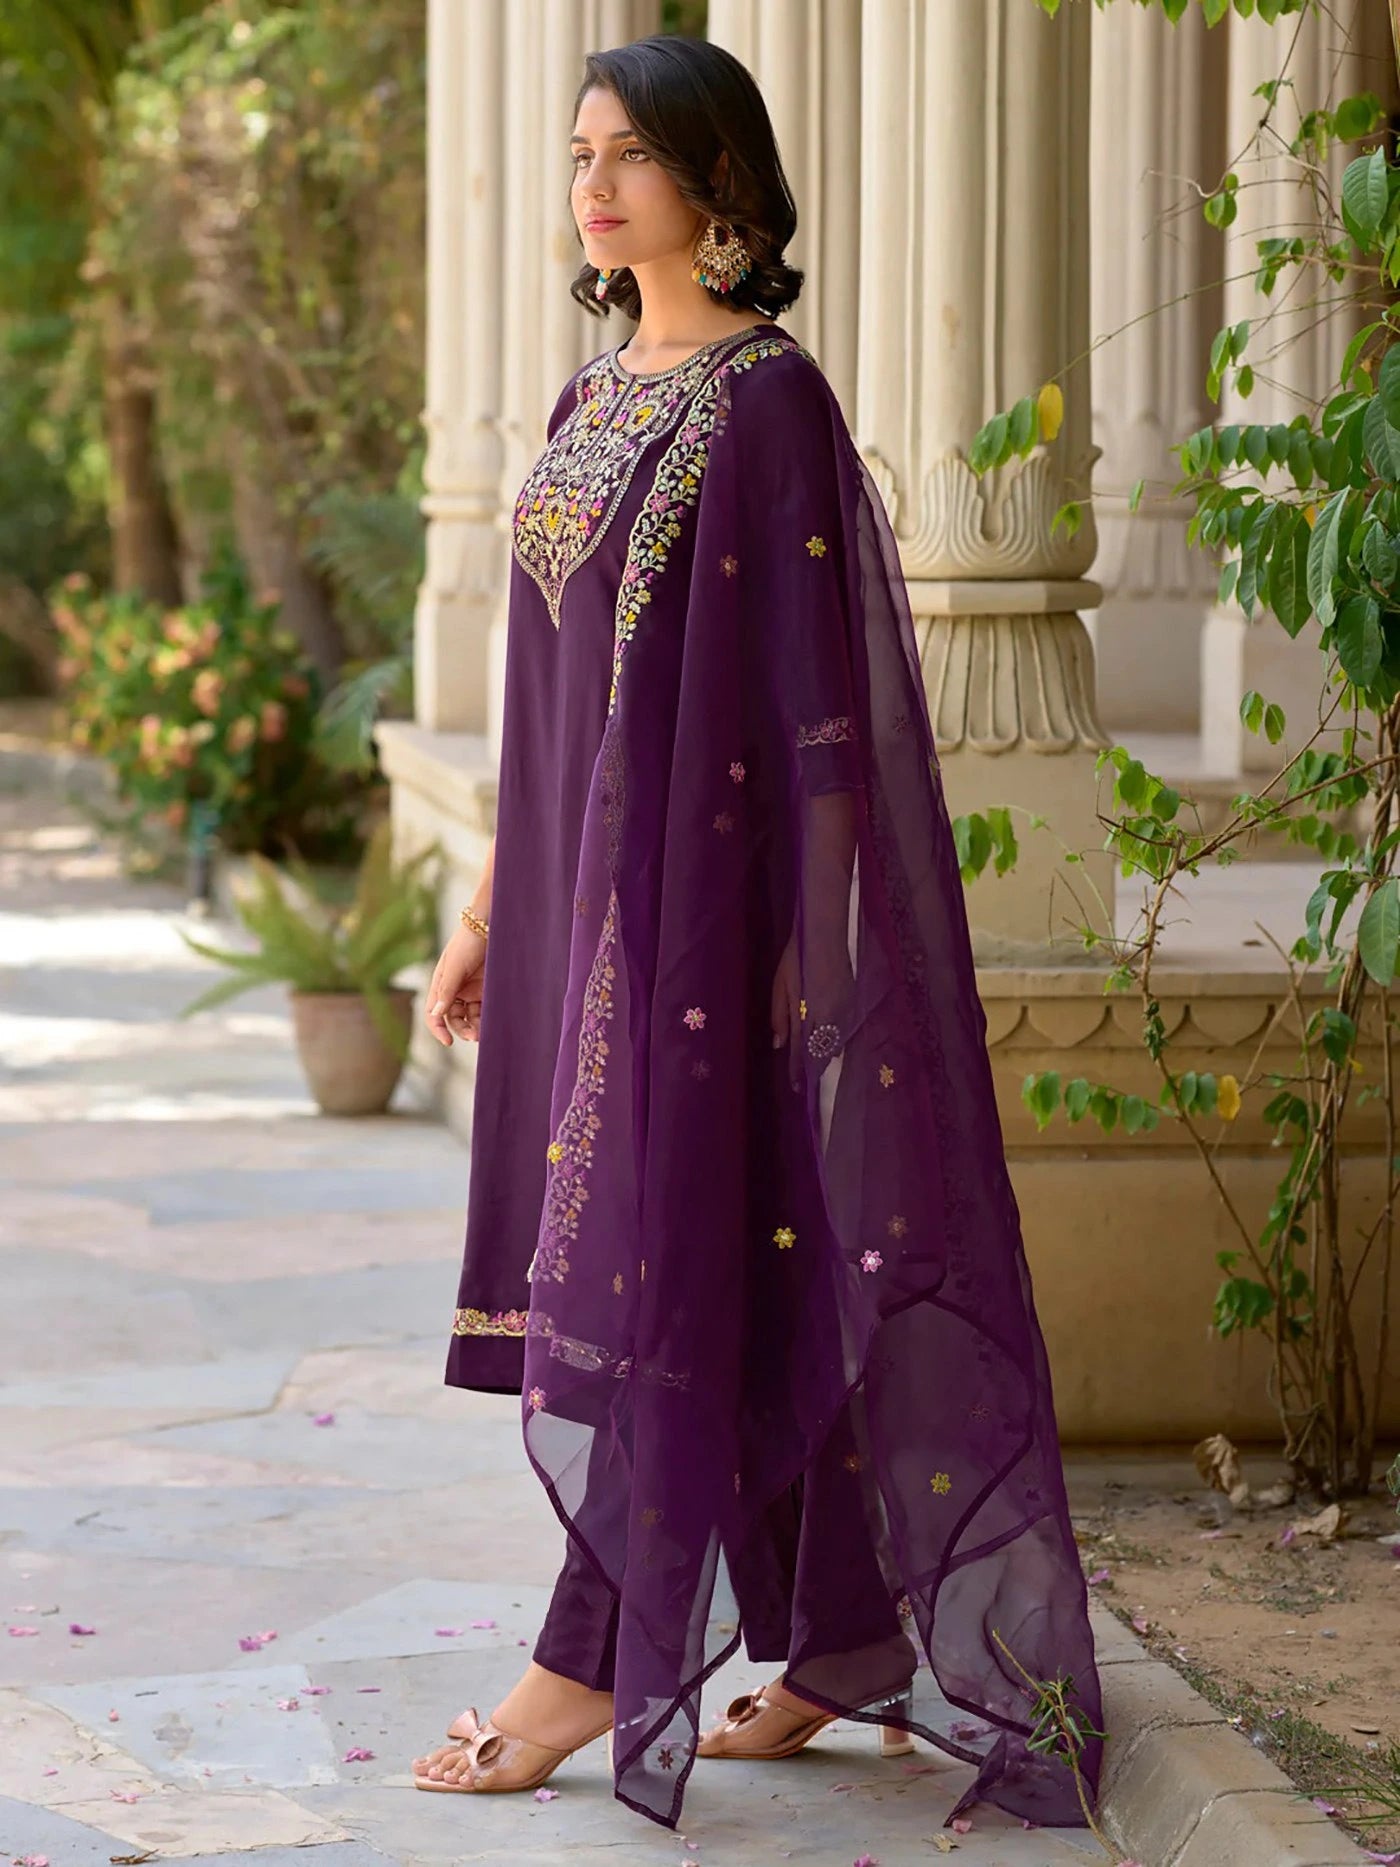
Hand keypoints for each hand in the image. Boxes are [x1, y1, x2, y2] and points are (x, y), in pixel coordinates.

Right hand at [425, 926, 486, 1046]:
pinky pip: (484, 1009)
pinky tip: (491, 1023)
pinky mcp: (487, 989)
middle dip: (461, 1029)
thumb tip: (436, 1014)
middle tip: (474, 1036)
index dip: (438, 1028)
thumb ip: (447, 991)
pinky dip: (486, 1018)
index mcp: (441, 984)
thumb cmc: (469, 941)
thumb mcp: (455, 966)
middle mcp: (454, 990)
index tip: (448, 1041)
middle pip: (453, 1018)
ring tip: (484, 1032)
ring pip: (470, 1017)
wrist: (492, 925)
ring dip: (475, 1026)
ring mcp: (471, 990)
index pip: (434, 1013)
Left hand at [771, 927, 853, 1091]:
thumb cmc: (797, 959)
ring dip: (825, 1054)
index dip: (797, 1070)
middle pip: (820, 1051)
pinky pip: (846, 1029)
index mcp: (806, 1013)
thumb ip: (779, 1016)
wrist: (825, 936)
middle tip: (807, 1081)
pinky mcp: (853, 1002)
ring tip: (818, 1064)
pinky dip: (838, 1039)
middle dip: (813, 1067)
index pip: (800, 1050)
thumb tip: (778, 1045)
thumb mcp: (780, 985)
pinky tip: (834, 1044)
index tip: (796, 1088)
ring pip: (835, 1042)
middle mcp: (827, 1016)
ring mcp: (842, 1010)